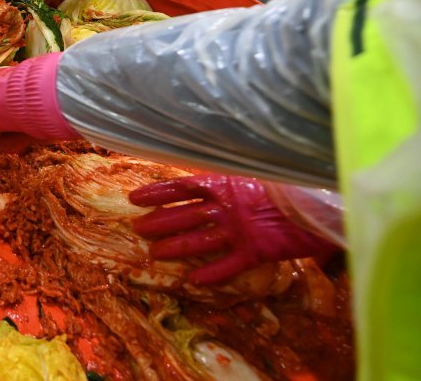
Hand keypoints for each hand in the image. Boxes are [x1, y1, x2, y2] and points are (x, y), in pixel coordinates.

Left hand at [129, 174, 339, 284]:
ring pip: (199, 241)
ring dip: (175, 247)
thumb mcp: (255, 175)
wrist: (321, 204)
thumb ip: (230, 180)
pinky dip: (211, 274)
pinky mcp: (256, 251)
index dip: (157, 193)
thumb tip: (204, 181)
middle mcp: (227, 207)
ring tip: (154, 254)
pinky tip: (193, 281)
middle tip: (137, 229)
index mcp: (226, 184)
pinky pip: (229, 265)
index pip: (182, 187)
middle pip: (184, 215)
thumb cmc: (288, 186)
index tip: (135, 199)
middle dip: (158, 222)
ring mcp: (240, 230)